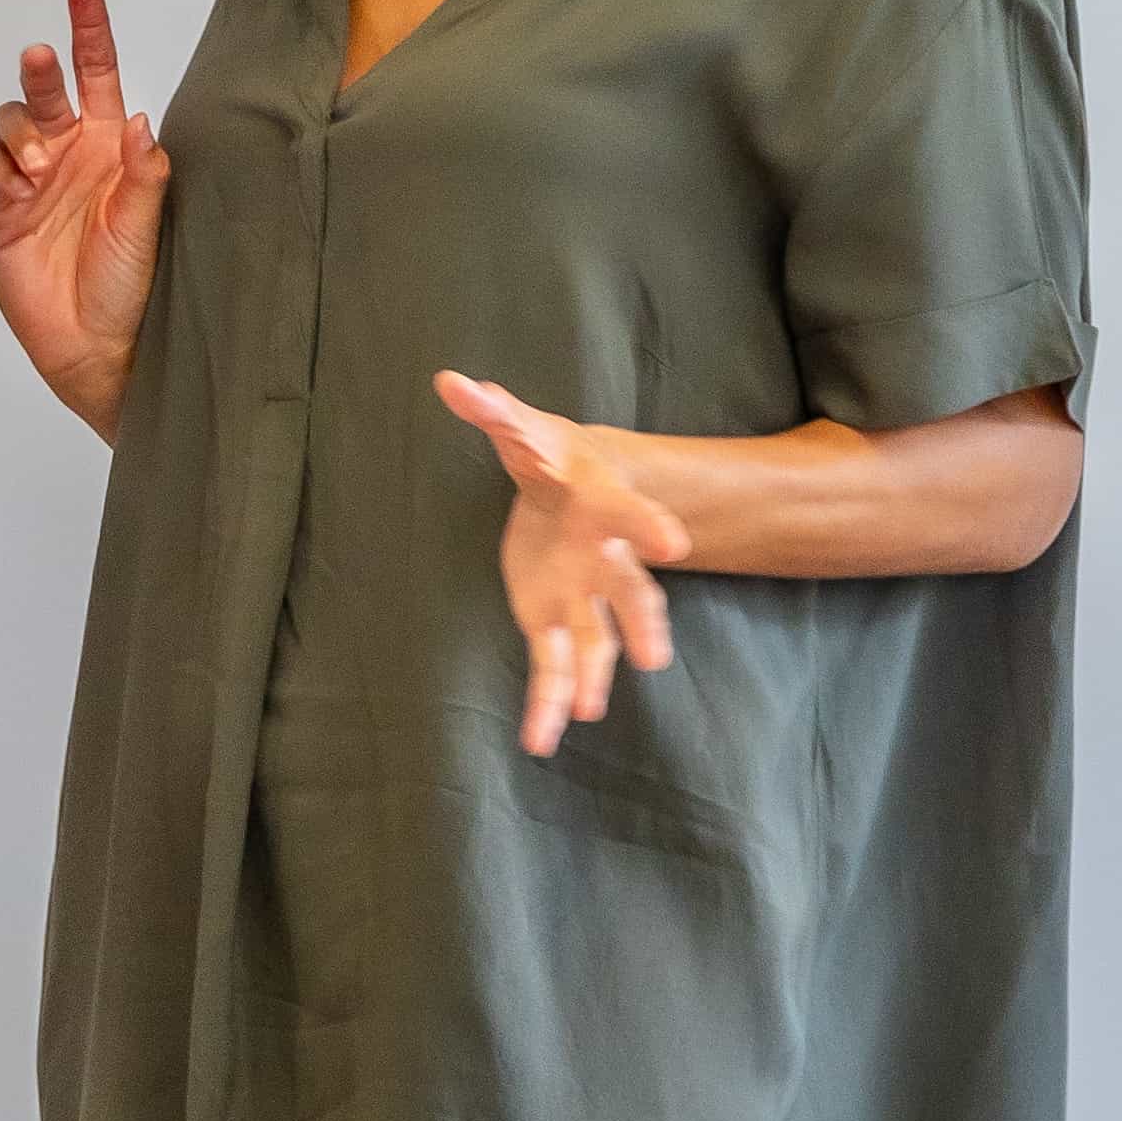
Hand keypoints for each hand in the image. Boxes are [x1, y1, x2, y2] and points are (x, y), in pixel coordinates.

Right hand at [0, 0, 174, 435]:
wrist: (94, 346)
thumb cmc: (132, 287)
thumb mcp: (147, 226)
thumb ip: (143, 174)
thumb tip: (138, 120)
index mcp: (110, 145)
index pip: (98, 72)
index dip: (90, 26)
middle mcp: (68, 152)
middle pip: (47, 87)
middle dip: (42, 67)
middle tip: (42, 59)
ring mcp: (29, 179)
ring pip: (11, 120)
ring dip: (22, 130)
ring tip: (39, 167)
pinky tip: (18, 189)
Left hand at [441, 369, 688, 754]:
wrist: (568, 489)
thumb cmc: (552, 457)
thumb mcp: (523, 429)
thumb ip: (493, 412)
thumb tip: (450, 382)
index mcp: (605, 506)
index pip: (631, 514)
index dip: (649, 526)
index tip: (672, 544)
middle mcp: (608, 559)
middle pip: (632, 592)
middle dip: (642, 622)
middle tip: (655, 656)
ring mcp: (587, 597)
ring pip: (599, 642)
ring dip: (591, 677)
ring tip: (583, 712)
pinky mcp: (558, 623)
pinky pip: (556, 670)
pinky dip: (547, 704)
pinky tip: (539, 738)